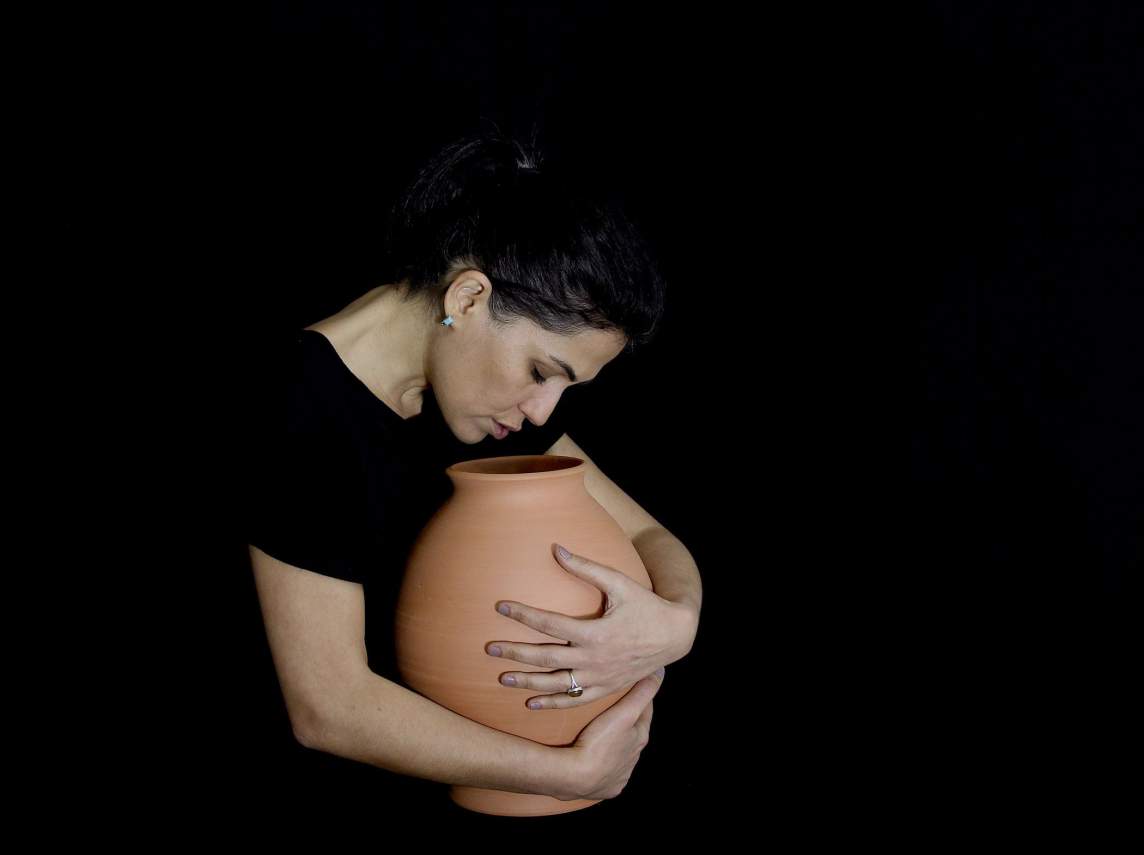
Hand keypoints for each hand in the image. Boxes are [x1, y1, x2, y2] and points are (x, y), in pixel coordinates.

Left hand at [485, 543, 696, 709]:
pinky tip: (530, 703)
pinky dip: (552, 703)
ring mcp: (599, 678)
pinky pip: (574, 700)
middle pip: (545, 658)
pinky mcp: (605, 688)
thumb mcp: (619, 582)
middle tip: (489, 648)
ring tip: (502, 677)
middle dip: (515, 652)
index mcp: (595, 632)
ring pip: (556, 684)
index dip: (522, 614)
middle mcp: (594, 659)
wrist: (675, 635)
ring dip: (527, 682)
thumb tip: (556, 548)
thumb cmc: (645, 604)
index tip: (500, 607)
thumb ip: (586, 567)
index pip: (549, 624)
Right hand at [554, 670, 663, 800]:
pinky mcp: (605, 789)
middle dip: (626, 722)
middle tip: (612, 708)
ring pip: (620, 755)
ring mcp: (620, 776)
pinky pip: (607, 774)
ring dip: (614, 745)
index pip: (645, 711)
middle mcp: (634, 759)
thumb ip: (642, 692)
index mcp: (640, 739)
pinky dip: (603, 765)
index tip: (632, 684)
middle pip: (633, 734)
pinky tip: (593, 760)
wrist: (575, 776)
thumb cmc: (600, 742)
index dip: (639, 696)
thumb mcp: (624, 712)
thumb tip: (660, 671)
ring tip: (600, 733)